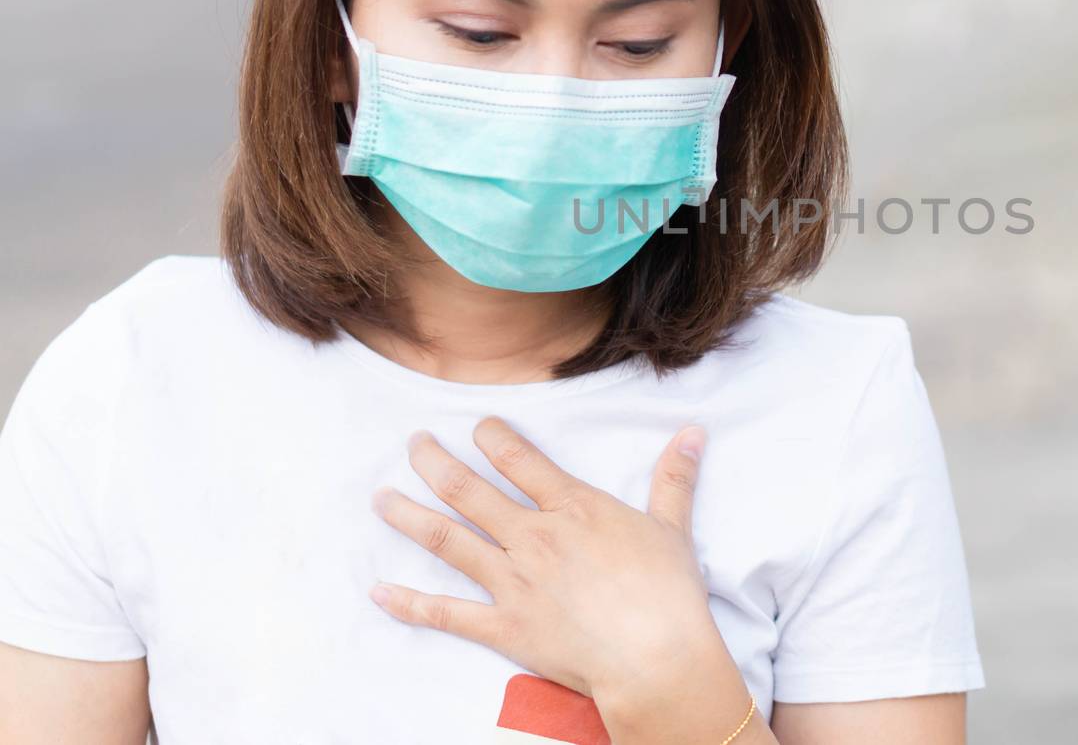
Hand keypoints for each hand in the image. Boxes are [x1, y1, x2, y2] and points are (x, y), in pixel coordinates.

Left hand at [368, 416, 719, 702]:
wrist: (654, 656)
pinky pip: (446, 613)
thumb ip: (674, 477)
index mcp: (572, 508)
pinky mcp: (504, 627)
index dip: (493, 437)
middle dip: (435, 463)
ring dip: (409, 516)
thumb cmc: (667, 593)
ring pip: (448, 540)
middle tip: (413, 444)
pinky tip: (378, 590)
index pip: (520, 459)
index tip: (476, 426)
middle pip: (469, 490)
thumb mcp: (673, 526)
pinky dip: (409, 603)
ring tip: (380, 498)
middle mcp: (533, 537)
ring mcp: (513, 582)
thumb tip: (693, 432)